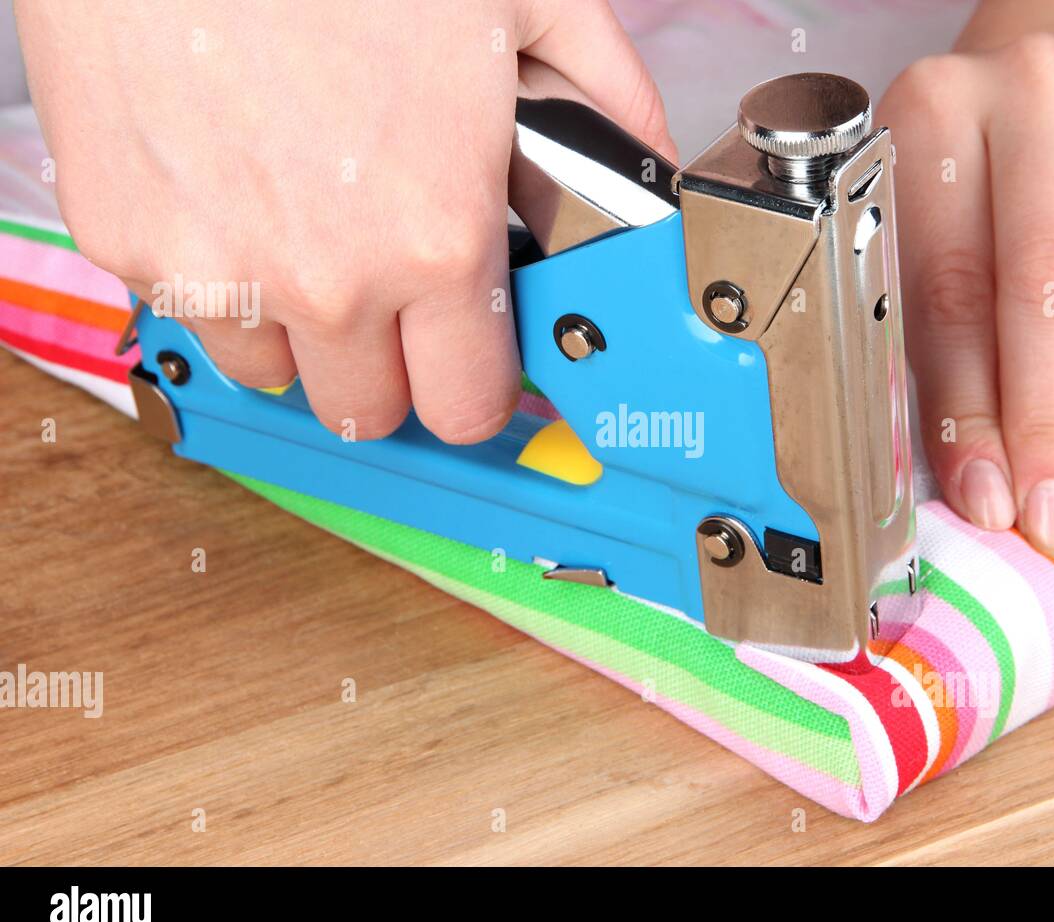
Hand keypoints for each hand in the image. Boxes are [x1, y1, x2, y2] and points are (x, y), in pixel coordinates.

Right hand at [16, 0, 674, 441]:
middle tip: (393, 297)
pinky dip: (216, 268)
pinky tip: (234, 186)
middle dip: (391, 368)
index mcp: (436, 239)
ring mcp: (219, 269)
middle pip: (368, 411)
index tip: (470, 360)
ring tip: (311, 231)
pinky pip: (187, 305)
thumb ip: (604, 95)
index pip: (467, 406)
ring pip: (273, 373)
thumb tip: (643, 155)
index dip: (475, 385)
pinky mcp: (128, 242)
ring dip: (300, 329)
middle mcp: (329, 280)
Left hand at [878, 33, 1053, 552]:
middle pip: (1049, 283)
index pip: (953, 287)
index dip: (971, 406)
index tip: (985, 491)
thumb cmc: (961, 178)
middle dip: (1050, 418)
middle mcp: (1030, 93)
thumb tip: (974, 476)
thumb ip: (937, 341)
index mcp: (931, 116)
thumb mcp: (916, 239)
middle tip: (1049, 508)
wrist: (1038, 90)